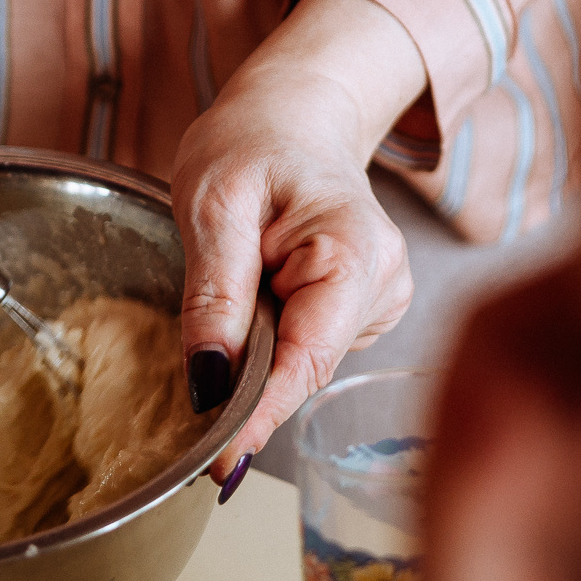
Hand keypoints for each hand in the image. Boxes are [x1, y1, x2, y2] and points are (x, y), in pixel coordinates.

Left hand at [173, 0, 424, 485]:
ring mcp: (382, 299)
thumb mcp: (212, 205)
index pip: (308, 360)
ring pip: (305, 364)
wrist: (292, 116)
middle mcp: (386, 282)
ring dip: (259, 351)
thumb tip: (208, 381)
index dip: (260, 416)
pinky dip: (274, 338)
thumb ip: (215, 294)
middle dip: (250, 381)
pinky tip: (266, 290)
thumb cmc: (252, 144)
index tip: (219, 463)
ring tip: (240, 276)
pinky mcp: (365, 311)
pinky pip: (307, 349)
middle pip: (307, 369)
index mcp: (355, 250)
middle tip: (194, 361)